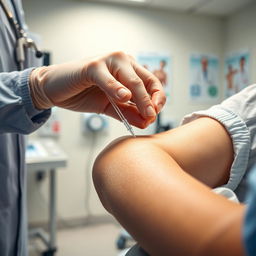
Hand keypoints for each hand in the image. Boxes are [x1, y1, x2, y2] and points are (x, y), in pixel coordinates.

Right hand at [30, 51, 165, 127]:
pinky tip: (124, 97)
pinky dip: (116, 89)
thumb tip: (146, 123)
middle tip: (152, 117)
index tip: (156, 114)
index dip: (158, 98)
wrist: (55, 89)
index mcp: (128, 70)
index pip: (151, 82)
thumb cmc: (82, 94)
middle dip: (150, 102)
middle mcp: (121, 61)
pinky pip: (108, 78)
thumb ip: (127, 113)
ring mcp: (107, 61)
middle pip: (144, 82)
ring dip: (140, 98)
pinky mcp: (92, 66)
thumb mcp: (110, 107)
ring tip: (146, 113)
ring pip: (131, 80)